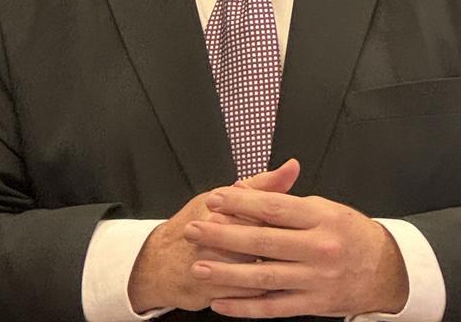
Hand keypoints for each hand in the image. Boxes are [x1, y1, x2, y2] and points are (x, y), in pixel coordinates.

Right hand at [127, 159, 300, 312]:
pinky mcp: (212, 289)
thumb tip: (292, 167)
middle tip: (298, 250)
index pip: (265, 211)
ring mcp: (212, 264)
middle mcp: (215, 235)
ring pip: (257, 270)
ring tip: (289, 268)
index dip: (285, 221)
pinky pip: (248, 294)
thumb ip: (264, 185)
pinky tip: (275, 285)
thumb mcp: (225, 196)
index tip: (300, 226)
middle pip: (262, 241)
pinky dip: (264, 291)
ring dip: (278, 271)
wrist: (160, 261)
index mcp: (224, 208)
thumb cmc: (198, 224)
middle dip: (283, 248)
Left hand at [184, 188, 409, 317]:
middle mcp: (319, 248)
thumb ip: (289, 202)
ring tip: (199, 266)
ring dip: (226, 273)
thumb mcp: (326, 208)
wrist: (386, 270)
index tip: (215, 199)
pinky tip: (221, 302)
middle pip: (262, 240)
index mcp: (321, 217)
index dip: (241, 203)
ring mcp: (315, 279)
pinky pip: (272, 307)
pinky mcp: (312, 305)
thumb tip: (250, 192)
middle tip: (195, 229)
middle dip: (223, 235)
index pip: (274, 207)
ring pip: (262, 277)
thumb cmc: (351, 234)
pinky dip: (244, 307)